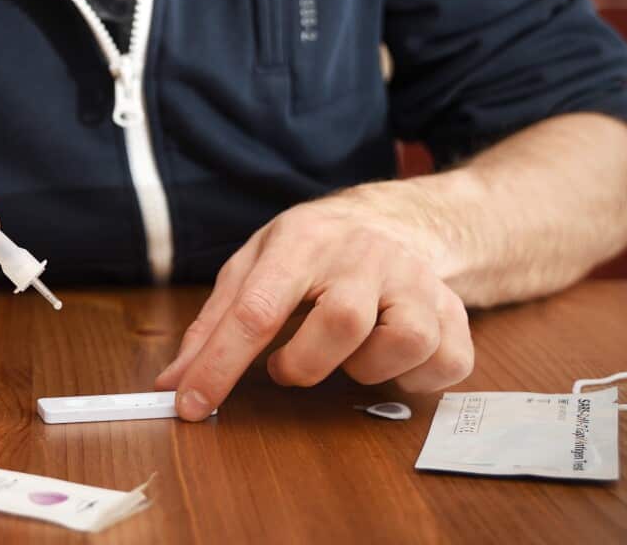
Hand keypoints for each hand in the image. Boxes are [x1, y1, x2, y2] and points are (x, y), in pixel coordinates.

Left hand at [154, 189, 473, 419]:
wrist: (394, 221)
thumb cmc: (312, 251)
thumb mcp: (253, 266)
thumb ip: (212, 325)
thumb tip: (173, 382)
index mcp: (303, 241)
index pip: (257, 309)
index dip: (220, 365)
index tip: (192, 405)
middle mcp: (365, 255)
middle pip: (341, 322)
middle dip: (304, 364)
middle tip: (286, 367)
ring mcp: (416, 281)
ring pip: (403, 341)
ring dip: (365, 369)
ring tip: (346, 355)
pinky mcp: (454, 311)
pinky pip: (447, 362)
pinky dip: (414, 379)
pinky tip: (389, 362)